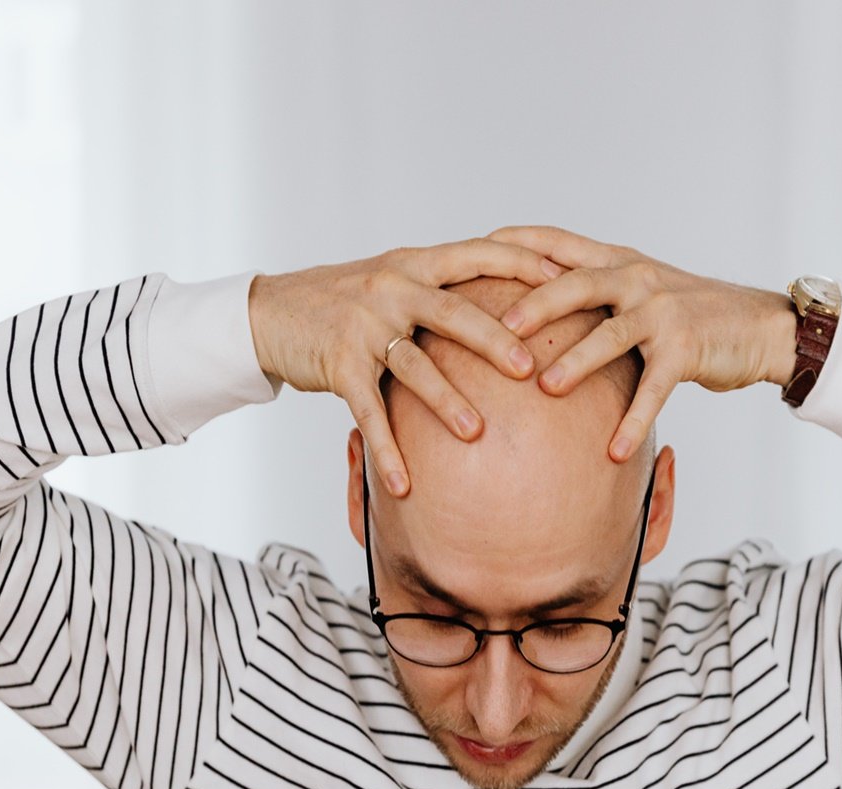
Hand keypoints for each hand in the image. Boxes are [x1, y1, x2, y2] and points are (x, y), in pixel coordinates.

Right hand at [248, 239, 562, 495]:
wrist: (272, 311)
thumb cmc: (348, 300)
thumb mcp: (397, 280)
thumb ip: (446, 291)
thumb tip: (515, 306)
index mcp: (417, 264)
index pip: (479, 253)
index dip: (525, 264)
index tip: (569, 282)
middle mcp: (392, 287)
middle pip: (452, 312)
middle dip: (494, 340)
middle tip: (531, 369)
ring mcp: (363, 326)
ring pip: (413, 366)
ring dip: (445, 401)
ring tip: (476, 433)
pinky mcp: (338, 364)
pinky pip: (368, 413)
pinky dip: (387, 450)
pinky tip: (404, 484)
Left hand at [488, 226, 798, 461]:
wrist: (760, 326)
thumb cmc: (689, 314)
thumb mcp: (639, 291)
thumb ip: (593, 295)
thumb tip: (531, 307)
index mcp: (617, 262)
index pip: (558, 243)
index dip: (516, 244)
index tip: (471, 253)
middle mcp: (636, 279)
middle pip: (576, 284)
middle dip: (535, 304)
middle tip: (498, 328)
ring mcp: (663, 312)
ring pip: (610, 334)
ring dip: (577, 362)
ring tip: (544, 389)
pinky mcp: (686, 349)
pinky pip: (654, 390)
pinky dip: (634, 421)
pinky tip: (614, 450)